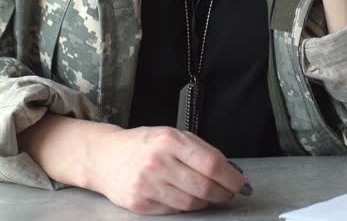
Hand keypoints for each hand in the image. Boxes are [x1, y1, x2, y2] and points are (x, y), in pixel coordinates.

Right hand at [90, 125, 247, 214]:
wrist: (105, 157)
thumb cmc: (143, 145)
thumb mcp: (171, 135)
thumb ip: (200, 150)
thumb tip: (230, 170)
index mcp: (169, 140)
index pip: (211, 164)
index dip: (231, 177)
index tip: (241, 183)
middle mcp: (157, 162)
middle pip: (204, 187)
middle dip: (223, 193)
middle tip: (228, 193)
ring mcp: (147, 184)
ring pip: (191, 203)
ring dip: (206, 202)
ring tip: (208, 195)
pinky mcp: (139, 203)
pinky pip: (174, 211)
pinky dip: (186, 207)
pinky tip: (186, 197)